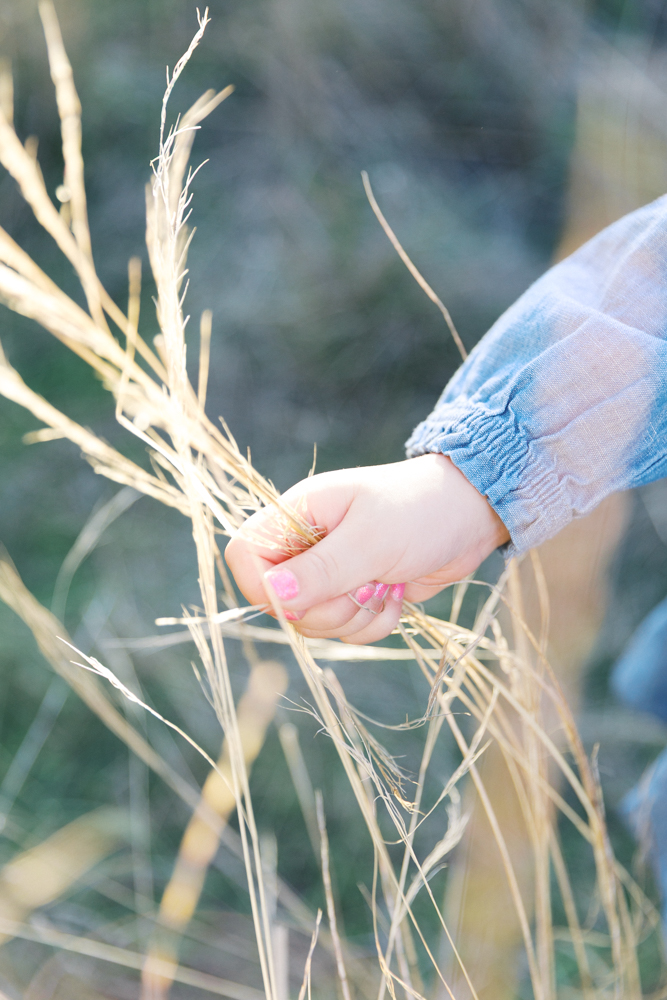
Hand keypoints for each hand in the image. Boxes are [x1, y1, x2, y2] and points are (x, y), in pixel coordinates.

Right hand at [225, 454, 508, 643]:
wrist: (471, 515)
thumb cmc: (420, 510)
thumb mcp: (371, 539)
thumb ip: (321, 569)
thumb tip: (272, 594)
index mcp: (297, 515)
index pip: (244, 555)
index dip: (263, 585)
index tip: (301, 595)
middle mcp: (306, 545)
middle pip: (280, 603)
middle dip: (326, 609)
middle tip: (365, 585)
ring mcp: (331, 572)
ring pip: (314, 623)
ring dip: (355, 618)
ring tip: (387, 586)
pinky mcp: (356, 595)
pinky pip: (346, 631)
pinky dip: (374, 624)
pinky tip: (398, 596)